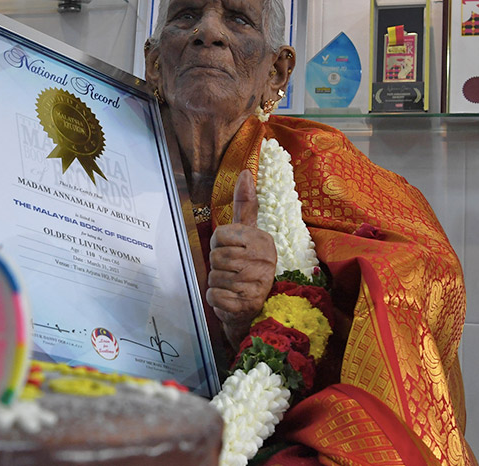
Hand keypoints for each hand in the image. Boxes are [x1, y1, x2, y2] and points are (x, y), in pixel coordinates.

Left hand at [205, 170, 276, 347]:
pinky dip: (217, 300)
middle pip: (215, 257)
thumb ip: (245, 203)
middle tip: (231, 271)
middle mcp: (264, 259)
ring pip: (214, 277)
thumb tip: (245, 171)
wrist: (253, 308)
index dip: (218, 245)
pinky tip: (231, 300)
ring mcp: (258, 283)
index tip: (231, 251)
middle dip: (216, 266)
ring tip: (232, 286)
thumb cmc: (245, 266)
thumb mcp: (246, 232)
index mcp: (262, 239)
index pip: (220, 235)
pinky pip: (214, 296)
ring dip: (217, 284)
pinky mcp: (247, 304)